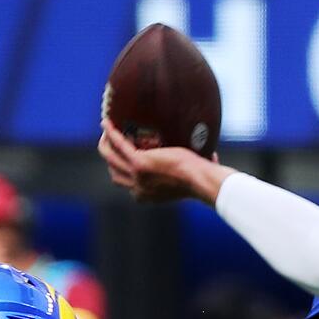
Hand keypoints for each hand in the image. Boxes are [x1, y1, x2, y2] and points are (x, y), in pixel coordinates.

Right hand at [98, 118, 230, 203]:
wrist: (201, 180)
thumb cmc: (203, 179)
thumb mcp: (193, 178)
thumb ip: (194, 171)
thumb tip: (213, 156)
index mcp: (149, 195)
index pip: (130, 187)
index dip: (126, 174)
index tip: (128, 161)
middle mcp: (139, 188)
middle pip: (115, 174)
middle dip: (111, 159)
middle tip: (112, 143)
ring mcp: (137, 176)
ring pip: (111, 159)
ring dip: (106, 144)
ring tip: (106, 132)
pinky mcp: (139, 163)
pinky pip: (119, 144)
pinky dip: (112, 133)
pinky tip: (107, 122)